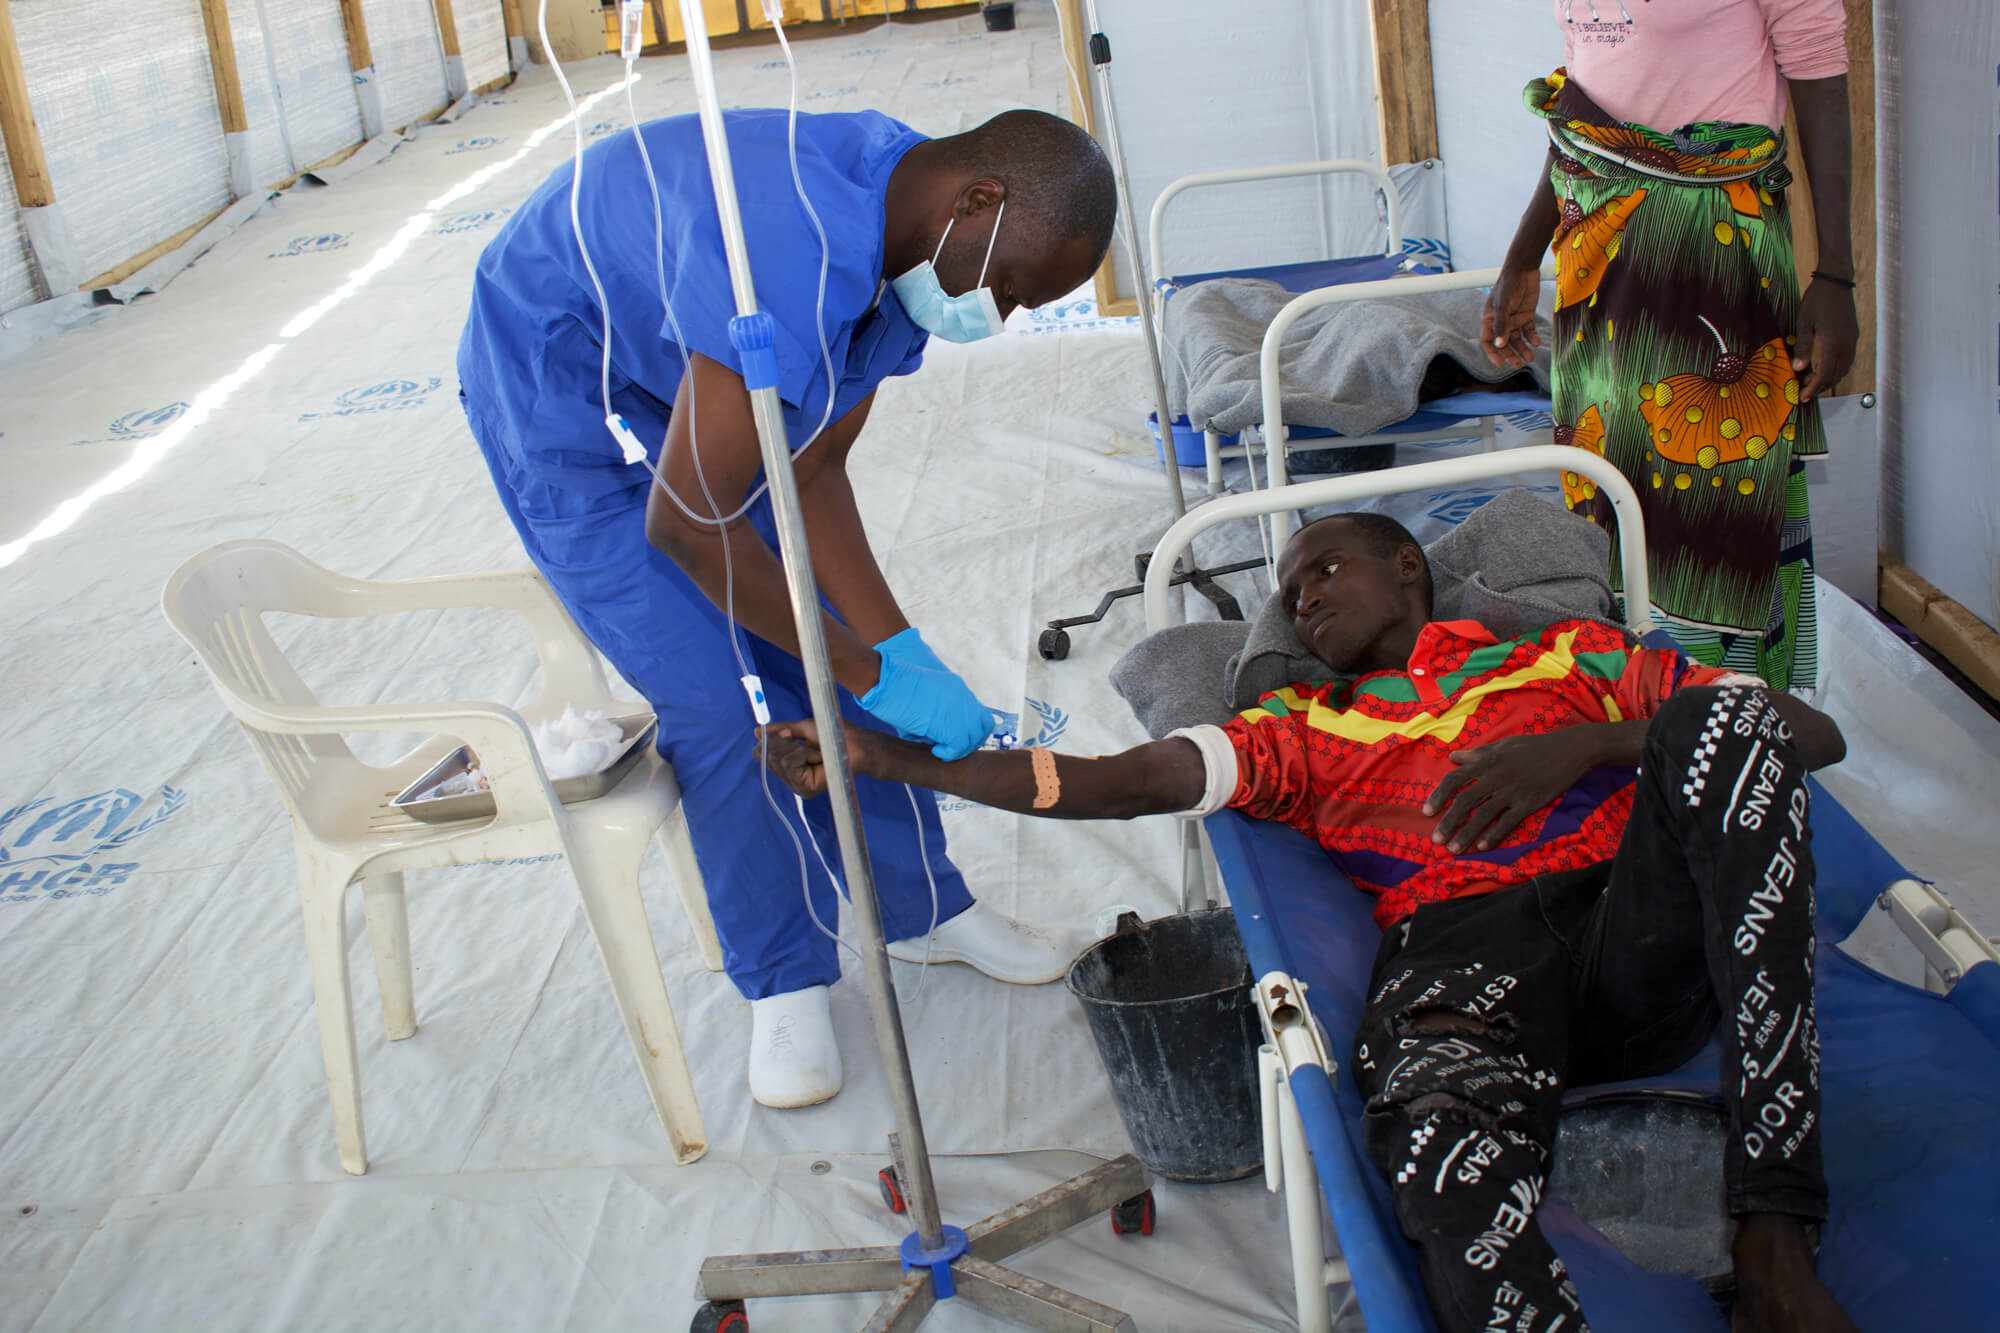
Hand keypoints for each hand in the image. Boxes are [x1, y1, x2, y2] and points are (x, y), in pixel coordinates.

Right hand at [756, 720, 888, 797]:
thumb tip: (757, 733)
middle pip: (768, 756)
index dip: (766, 742)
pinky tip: (818, 757)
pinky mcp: (804, 789)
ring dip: (797, 748)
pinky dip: (803, 754)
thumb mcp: (802, 728)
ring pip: (779, 760)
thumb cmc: (834, 735)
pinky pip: (790, 764)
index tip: (782, 733)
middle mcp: (790, 777)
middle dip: (783, 742)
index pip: (762, 754)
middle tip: (802, 741)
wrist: (856, 744)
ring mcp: (796, 785)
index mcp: (788, 765)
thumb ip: (780, 731)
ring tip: (816, 751)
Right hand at [857, 627, 993, 759]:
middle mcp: (963, 697)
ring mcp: (959, 710)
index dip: (971, 729)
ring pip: (974, 738)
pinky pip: (960, 747)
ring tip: (940, 749)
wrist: (885, 679)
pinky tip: (936, 751)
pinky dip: (950, 753)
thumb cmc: (893, 686)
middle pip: (983, 727)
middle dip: (970, 741)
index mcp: (956, 687)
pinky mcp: (949, 724)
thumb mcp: (922, 696)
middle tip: (951, 748)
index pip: (979, 713)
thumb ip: (935, 713)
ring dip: (959, 748)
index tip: (957, 739)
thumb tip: (934, 737)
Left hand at [1423, 730, 1601, 852]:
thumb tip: (1453, 757)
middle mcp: (1496, 777)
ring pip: (1484, 815)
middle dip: (1449, 821)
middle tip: (1435, 839)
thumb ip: (1476, 754)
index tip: (1426, 812)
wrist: (1568, 750)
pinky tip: (1482, 847)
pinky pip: (1508, 822)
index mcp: (1487, 762)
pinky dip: (1495, 835)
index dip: (1439, 796)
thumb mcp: (1501, 745)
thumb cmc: (1532, 747)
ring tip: (1454, 849)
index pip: (1455, 779)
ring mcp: (1512, 791)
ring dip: (1467, 833)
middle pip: (1466, 801)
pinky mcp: (1529, 802)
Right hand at [1480, 264, 1542, 370]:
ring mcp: (1514, 318)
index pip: (1488, 342)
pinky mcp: (1527, 314)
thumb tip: (1499, 345)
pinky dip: (1532, 338)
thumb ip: (1501, 326)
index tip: (1501, 364)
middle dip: (1511, 354)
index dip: (1493, 354)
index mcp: (1490, 320)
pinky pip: (1529, 330)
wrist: (1524, 269)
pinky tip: (1537, 343)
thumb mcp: (1503, 307)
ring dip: (1523, 349)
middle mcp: (1502, 322)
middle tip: (1519, 365)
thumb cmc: (1508, 286)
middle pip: (1505, 343)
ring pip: (1518, 339)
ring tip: (1530, 357)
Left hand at [1791, 278, 1857, 401]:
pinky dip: (1836, 369)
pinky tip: (1824, 368)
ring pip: (1843, 369)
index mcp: (1832, 343)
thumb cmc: (1817, 300)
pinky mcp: (1853, 335)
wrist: (1836, 281)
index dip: (1813, 389)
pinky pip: (1847, 360)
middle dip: (1820, 387)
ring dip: (1829, 379)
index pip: (1824, 375)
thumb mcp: (1804, 323)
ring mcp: (1852, 340)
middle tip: (1804, 391)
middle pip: (1835, 376)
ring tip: (1811, 380)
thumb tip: (1798, 368)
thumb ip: (1802, 347)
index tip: (1803, 397)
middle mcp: (1846, 344)